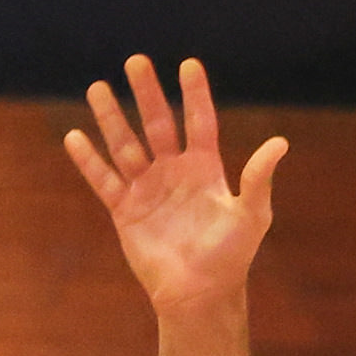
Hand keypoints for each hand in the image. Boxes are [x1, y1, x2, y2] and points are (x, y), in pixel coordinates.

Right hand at [64, 55, 284, 313]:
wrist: (199, 294)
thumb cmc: (230, 256)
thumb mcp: (251, 215)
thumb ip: (258, 178)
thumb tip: (280, 143)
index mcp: (205, 167)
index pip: (199, 121)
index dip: (195, 95)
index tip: (188, 65)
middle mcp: (174, 171)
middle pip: (158, 124)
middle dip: (147, 94)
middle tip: (136, 61)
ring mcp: (147, 189)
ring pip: (126, 146)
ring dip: (111, 118)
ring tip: (97, 88)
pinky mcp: (125, 211)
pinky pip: (104, 181)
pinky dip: (89, 161)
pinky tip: (75, 136)